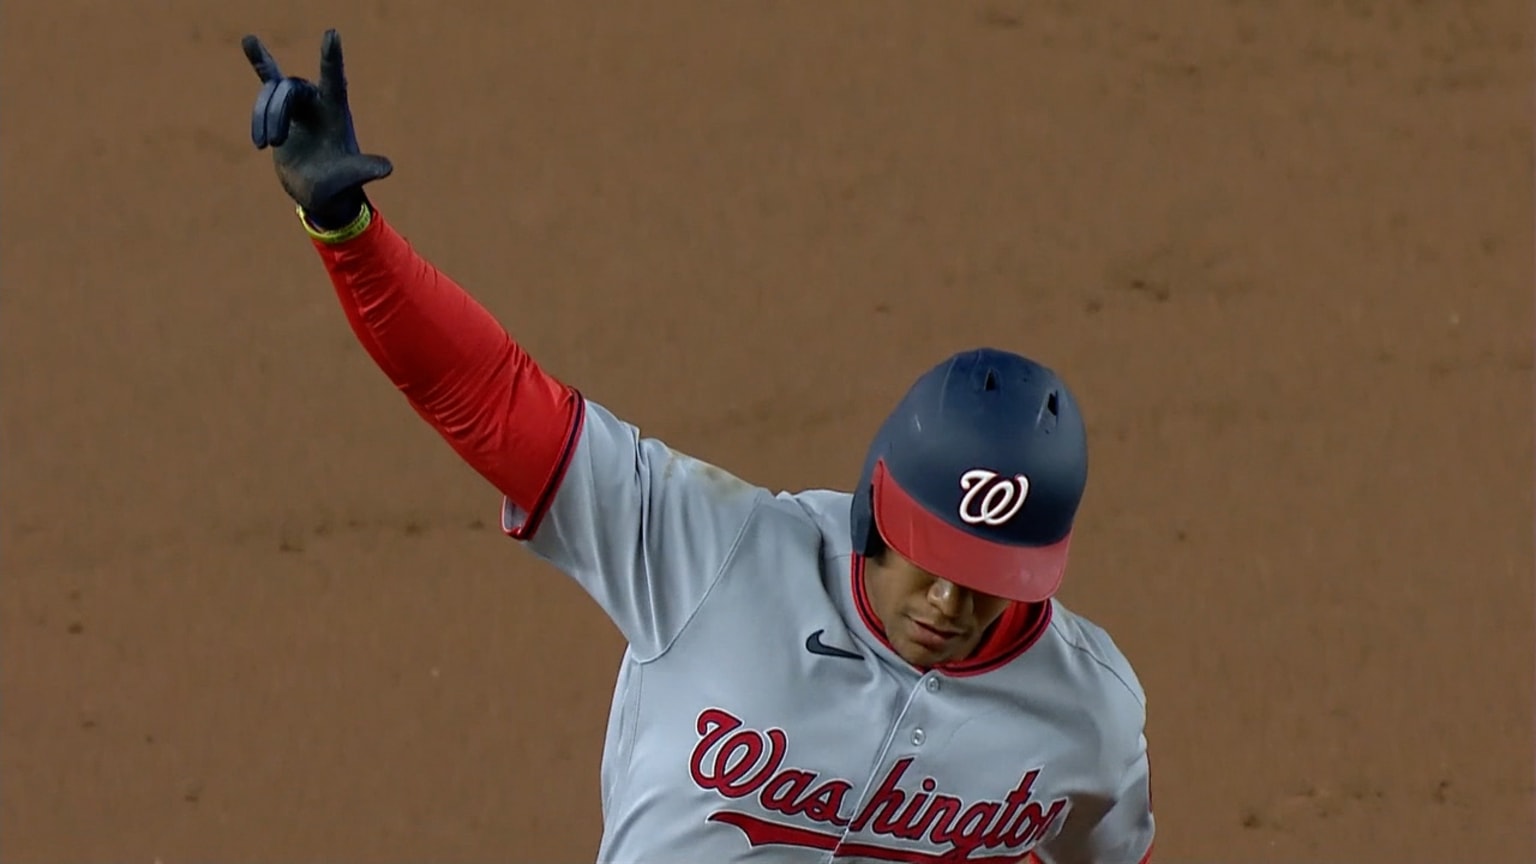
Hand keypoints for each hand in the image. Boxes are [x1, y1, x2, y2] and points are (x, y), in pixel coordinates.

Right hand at [242, 29, 392, 227]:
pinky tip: (249, 40)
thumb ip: (364, 169)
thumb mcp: (350, 177)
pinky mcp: (282, 111)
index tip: (332, 33)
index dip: (332, 58)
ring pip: (273, 91)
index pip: (334, 78)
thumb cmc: (340, 185)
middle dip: (277, 112)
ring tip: (264, 144)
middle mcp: (320, 103)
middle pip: (291, 88)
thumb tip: (387, 168)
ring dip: (263, 116)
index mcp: (337, 113)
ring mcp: (301, 105)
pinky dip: (260, 61)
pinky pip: (269, 80)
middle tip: (274, 142)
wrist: (321, 193)